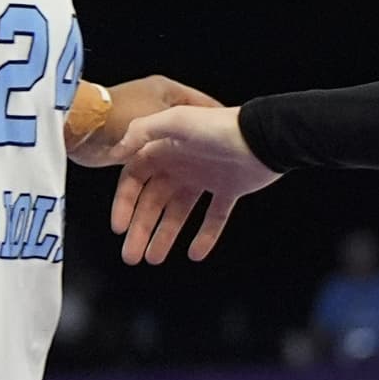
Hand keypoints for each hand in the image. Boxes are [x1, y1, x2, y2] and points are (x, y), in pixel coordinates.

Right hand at [102, 77, 280, 263]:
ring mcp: (204, 179)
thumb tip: (115, 152)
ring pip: (178, 214)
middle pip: (153, 203)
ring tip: (154, 259)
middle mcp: (180, 165)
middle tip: (131, 256)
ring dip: (165, 236)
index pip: (134, 180)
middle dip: (141, 229)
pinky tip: (196, 253)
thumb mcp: (175, 121)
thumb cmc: (219, 127)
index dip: (125, 204)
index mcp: (163, 149)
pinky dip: (206, 236)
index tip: (119, 227)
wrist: (263, 137)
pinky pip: (214, 217)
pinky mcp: (228, 190)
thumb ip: (142, 132)